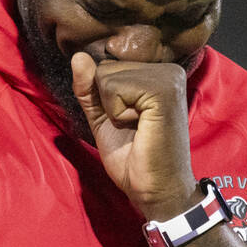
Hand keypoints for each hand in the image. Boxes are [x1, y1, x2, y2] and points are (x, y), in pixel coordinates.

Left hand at [71, 52, 197, 218]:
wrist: (154, 190)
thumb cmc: (132, 158)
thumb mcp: (103, 118)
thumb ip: (89, 89)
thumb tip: (78, 56)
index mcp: (157, 72)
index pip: (106, 65)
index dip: (106, 99)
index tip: (129, 120)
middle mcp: (167, 68)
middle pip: (104, 67)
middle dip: (109, 103)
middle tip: (134, 126)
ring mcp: (168, 77)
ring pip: (106, 75)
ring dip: (113, 109)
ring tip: (138, 127)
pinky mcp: (163, 90)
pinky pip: (114, 87)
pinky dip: (117, 113)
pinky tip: (140, 127)